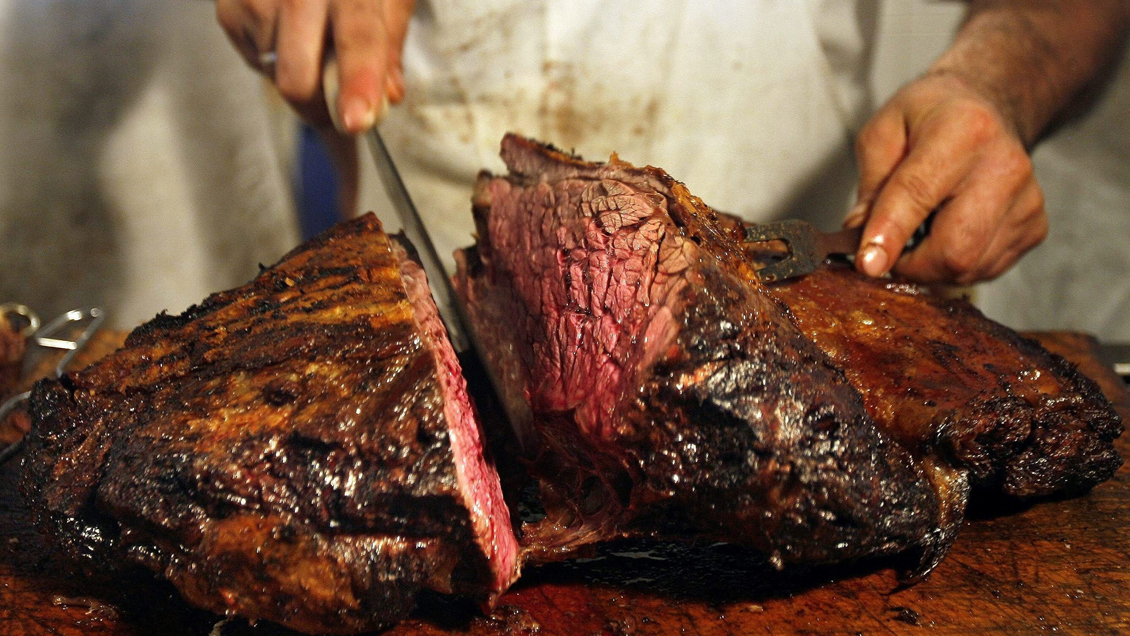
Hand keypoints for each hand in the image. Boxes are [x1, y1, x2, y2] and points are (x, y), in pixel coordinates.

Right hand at [216, 0, 415, 132]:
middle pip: (298, 77)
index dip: (358, 82)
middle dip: (320, 109)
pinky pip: (258, 63)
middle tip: (342, 111)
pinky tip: (289, 33)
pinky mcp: (228, 9)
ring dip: (303, 81)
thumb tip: (387, 97)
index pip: (356, 35)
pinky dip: (278, 61)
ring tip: (314, 46)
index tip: (356, 121)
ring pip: (278, 78)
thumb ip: (389, 45)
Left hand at [845, 72, 1047, 284]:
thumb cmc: (929, 118)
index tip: (868, 264)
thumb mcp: (883, 132)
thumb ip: (870, 186)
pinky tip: (950, 231)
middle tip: (890, 249)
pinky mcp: (1035, 228)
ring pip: (969, 268)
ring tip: (923, 229)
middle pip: (955, 249)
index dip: (889, 235)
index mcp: (962, 131)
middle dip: (911, 264)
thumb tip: (860, 235)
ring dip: (932, 265)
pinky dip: (957, 265)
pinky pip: (985, 270)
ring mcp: (1026, 201)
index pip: (918, 194)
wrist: (987, 108)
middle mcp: (1004, 167)